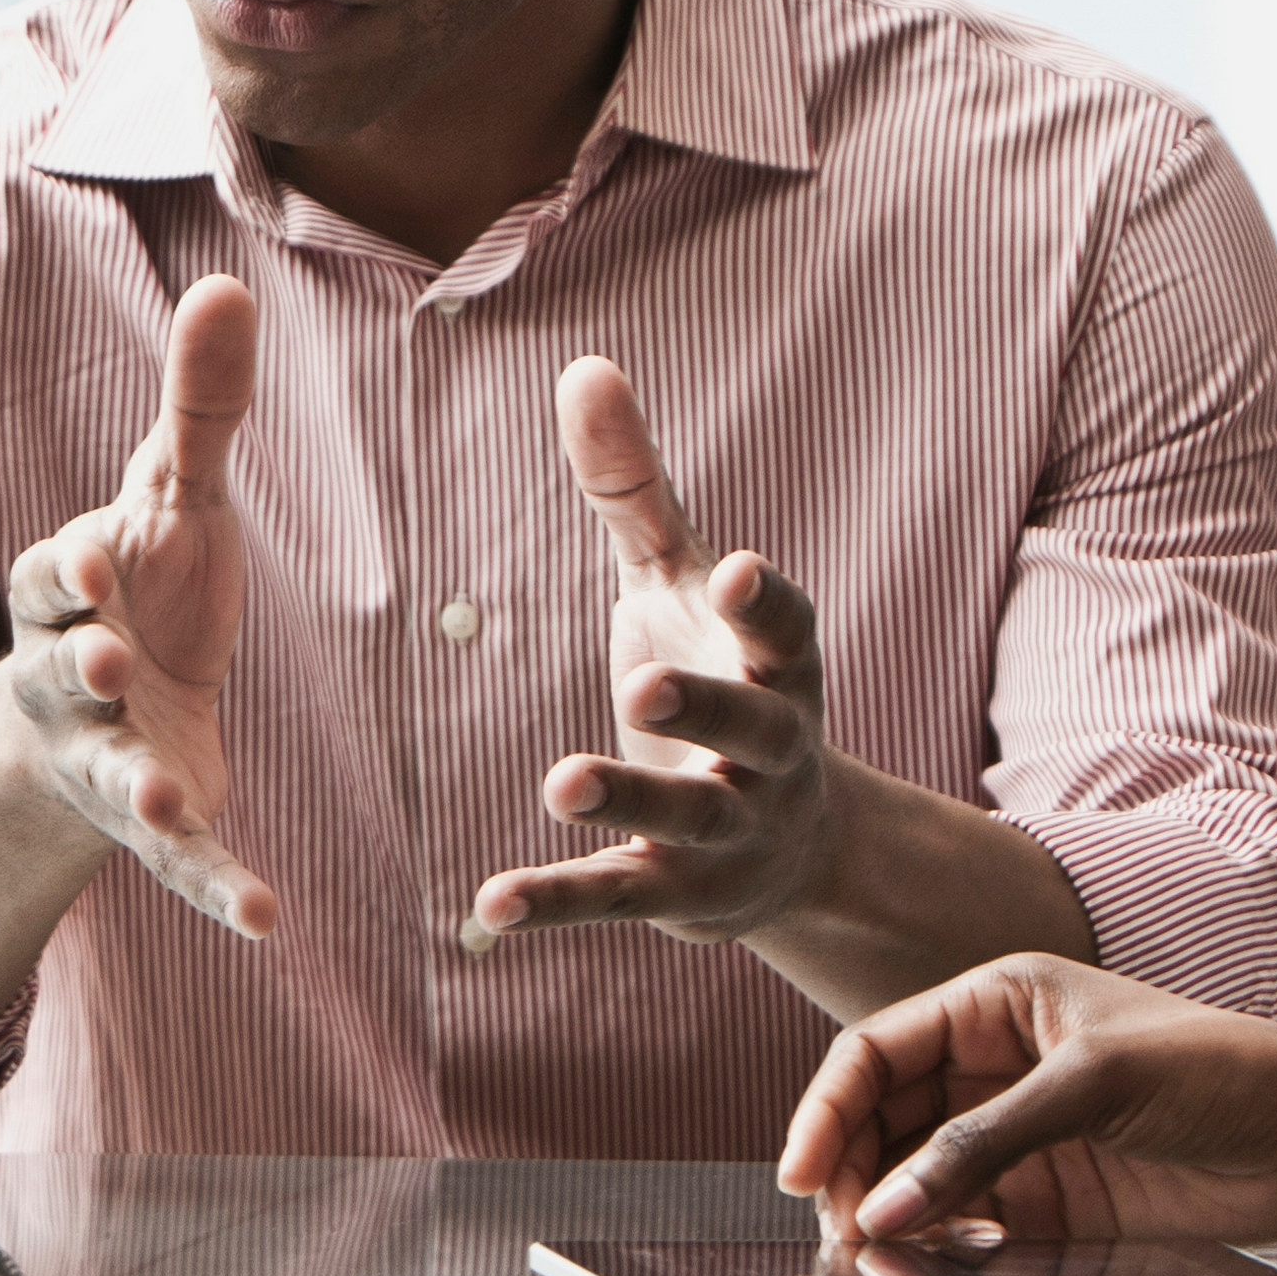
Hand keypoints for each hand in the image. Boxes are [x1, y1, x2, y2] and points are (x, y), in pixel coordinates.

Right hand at [0, 276, 273, 940]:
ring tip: (164, 805)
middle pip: (67, 681)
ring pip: (113, 778)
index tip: (92, 567)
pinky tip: (264, 921)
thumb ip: (199, 407)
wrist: (120, 701)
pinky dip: (217, 890)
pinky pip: (184, 864)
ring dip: (135, 791)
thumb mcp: (169, 498)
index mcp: (69, 597)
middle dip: (84, 677)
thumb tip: (227, 284)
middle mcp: (71, 684)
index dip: (69, 576)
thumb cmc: (147, 583)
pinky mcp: (159, 822)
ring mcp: (108, 759)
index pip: (53, 579)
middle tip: (107, 671)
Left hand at [473, 357, 849, 944]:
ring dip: (627, 799)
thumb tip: (586, 366)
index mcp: (780, 667)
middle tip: (644, 687)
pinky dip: (553, 902)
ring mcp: (726, 830)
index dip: (766, 605)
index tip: (737, 568)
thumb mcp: (678, 584)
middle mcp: (769, 751)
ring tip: (562, 780)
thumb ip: (636, 489)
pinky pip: (612, 899)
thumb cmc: (717, 675)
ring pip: (684, 821)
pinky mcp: (671, 895)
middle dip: (702, 710)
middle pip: (749, 730)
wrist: (789, 851)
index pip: (788, 633)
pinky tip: (486, 909)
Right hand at [776, 953, 1276, 1244]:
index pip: (877, 1051)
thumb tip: (887, 1204)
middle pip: (883, 1118)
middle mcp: (995, 1065)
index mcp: (997, 1002)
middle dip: (848, 1170)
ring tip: (875, 1255)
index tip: (799, 1171)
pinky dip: (939, 1241)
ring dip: (888, 1212)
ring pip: (914, 1174)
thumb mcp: (1093, 1083)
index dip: (828, 1108)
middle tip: (837, 1229)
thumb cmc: (1224, 1071)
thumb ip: (984, 1144)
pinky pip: (965, 1218)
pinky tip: (937, 1260)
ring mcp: (1019, 1135)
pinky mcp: (1047, 1198)